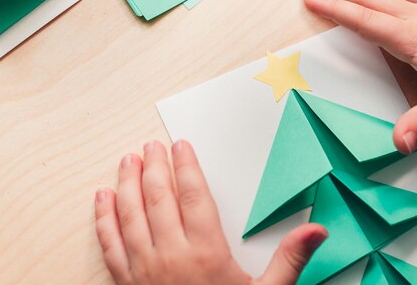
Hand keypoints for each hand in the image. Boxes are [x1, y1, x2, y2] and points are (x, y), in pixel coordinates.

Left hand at [95, 140, 326, 284]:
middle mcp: (171, 257)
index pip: (194, 196)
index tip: (181, 146)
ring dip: (127, 183)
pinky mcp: (127, 284)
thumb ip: (290, 260)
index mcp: (206, 254)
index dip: (187, 167)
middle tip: (152, 145)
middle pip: (159, 198)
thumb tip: (315, 231)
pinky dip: (103, 218)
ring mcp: (144, 271)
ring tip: (127, 160)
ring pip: (130, 215)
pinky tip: (101, 198)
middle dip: (154, 166)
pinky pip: (109, 244)